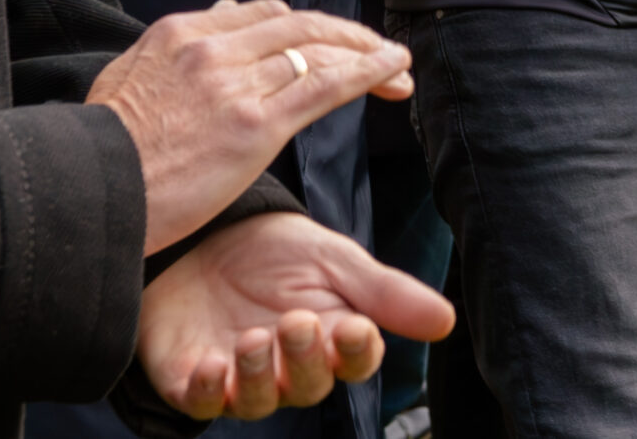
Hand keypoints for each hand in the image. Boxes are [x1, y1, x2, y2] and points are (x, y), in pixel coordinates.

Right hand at [86, 0, 413, 254]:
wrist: (84, 196)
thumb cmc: (103, 152)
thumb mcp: (130, 78)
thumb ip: (180, 46)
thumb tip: (228, 10)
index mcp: (182, 33)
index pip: (265, 14)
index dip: (308, 27)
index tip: (331, 42)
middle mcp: (213, 48)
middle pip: (301, 25)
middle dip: (348, 36)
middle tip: (380, 53)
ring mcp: (235, 83)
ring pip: (319, 51)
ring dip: (368, 55)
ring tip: (398, 68)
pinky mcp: (255, 124)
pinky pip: (327, 85)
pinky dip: (369, 72)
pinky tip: (395, 73)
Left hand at [137, 212, 453, 421]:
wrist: (204, 233)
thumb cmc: (275, 250)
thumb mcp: (334, 260)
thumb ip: (385, 292)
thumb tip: (446, 321)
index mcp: (331, 337)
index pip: (356, 362)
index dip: (356, 352)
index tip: (353, 326)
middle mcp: (289, 367)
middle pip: (310, 386)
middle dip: (305, 358)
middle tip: (295, 321)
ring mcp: (239, 378)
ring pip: (258, 402)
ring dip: (259, 376)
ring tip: (254, 339)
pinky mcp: (190, 381)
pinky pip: (201, 405)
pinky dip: (207, 390)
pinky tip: (212, 364)